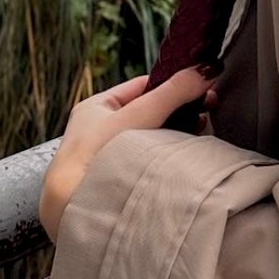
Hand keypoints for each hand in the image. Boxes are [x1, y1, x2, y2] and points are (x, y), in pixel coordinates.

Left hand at [39, 65, 211, 242]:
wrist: (73, 206)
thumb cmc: (92, 159)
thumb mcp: (138, 116)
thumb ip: (172, 93)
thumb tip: (202, 73)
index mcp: (96, 108)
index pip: (142, 87)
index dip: (171, 84)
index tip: (197, 84)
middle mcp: (100, 130)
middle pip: (150, 112)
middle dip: (179, 111)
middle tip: (205, 109)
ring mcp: (109, 156)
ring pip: (152, 137)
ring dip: (174, 135)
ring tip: (197, 132)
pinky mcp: (118, 179)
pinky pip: (150, 160)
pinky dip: (166, 157)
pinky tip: (180, 158)